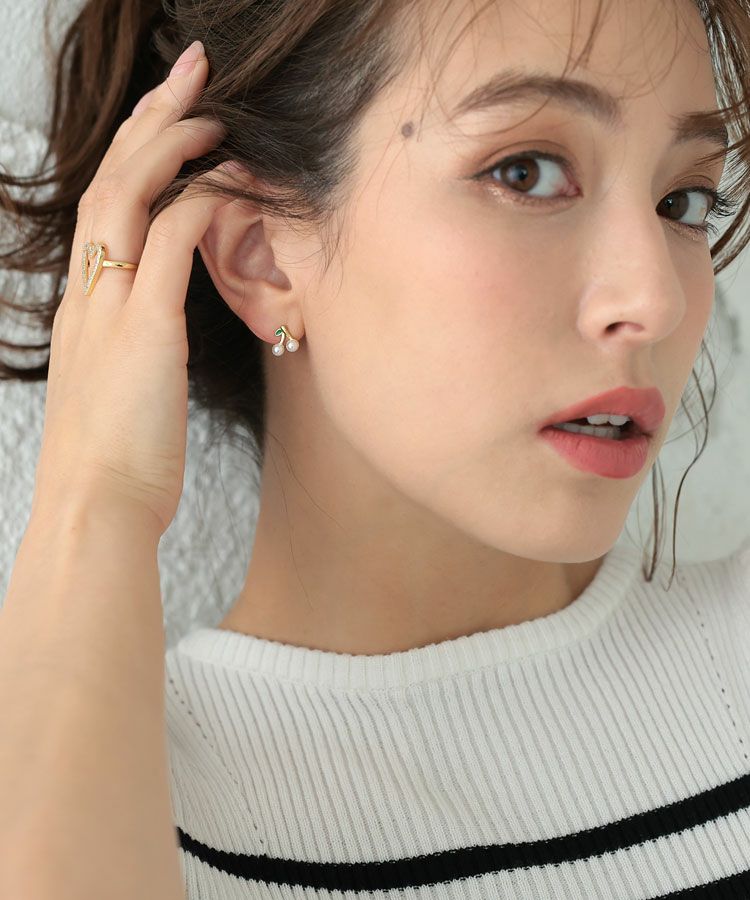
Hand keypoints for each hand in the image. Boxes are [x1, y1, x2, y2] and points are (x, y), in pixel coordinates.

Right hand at [31, 41, 232, 535]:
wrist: (97, 509)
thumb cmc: (119, 459)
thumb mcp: (123, 389)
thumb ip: (136, 347)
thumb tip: (160, 334)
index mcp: (85, 306)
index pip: (105, 208)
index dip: (134, 154)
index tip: (166, 117)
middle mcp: (89, 294)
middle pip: (111, 180)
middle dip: (150, 120)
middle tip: (191, 73)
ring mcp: (111, 307)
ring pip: (128, 195)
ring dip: (170, 143)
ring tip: (211, 107)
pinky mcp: (145, 330)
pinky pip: (170, 242)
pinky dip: (198, 201)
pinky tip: (227, 177)